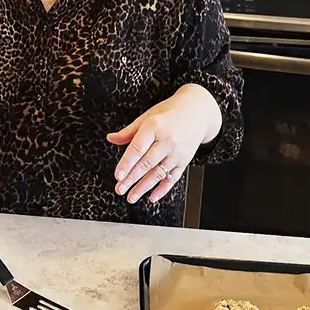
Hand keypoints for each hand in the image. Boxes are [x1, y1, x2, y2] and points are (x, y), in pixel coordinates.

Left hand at [107, 84, 222, 203]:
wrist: (198, 112)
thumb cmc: (170, 113)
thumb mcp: (148, 117)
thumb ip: (129, 131)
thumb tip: (111, 138)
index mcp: (154, 127)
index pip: (138, 148)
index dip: (127, 164)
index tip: (118, 176)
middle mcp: (167, 141)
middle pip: (147, 163)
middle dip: (132, 179)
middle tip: (120, 189)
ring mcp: (177, 152)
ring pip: (158, 173)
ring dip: (143, 188)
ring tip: (131, 197)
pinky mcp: (184, 161)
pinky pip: (172, 178)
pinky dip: (162, 190)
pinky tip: (152, 197)